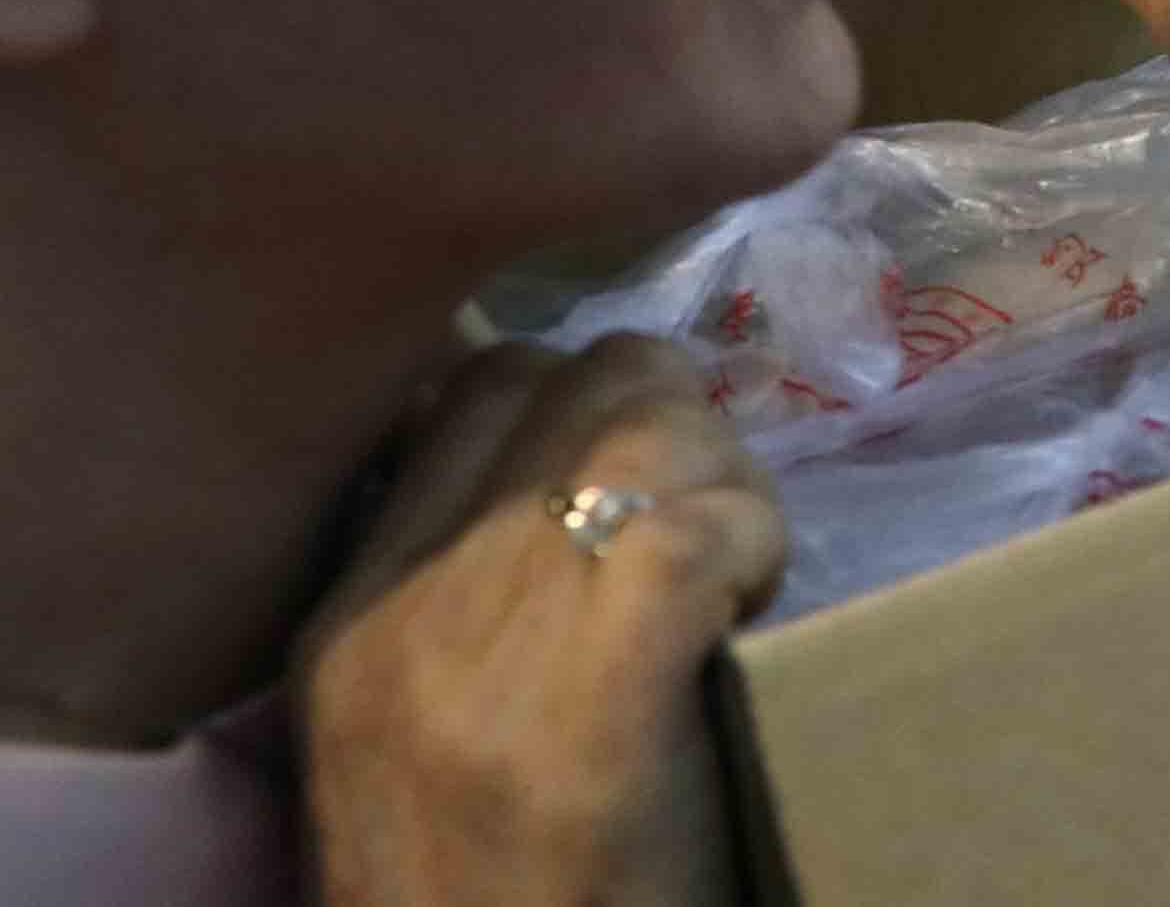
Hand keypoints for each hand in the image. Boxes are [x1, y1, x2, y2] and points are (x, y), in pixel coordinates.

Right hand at [300, 337, 785, 906]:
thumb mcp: (424, 723)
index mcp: (352, 605)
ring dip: (725, 475)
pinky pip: (692, 527)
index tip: (656, 484)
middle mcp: (401, 600)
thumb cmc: (486, 886)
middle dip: (672, 419)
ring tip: (743, 572)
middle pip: (574, 375)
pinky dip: (752, 538)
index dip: (595, 402)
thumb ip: (478, 597)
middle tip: (715, 526)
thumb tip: (603, 470)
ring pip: (644, 421)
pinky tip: (757, 597)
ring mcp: (483, 641)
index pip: (477, 387)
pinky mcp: (587, 700)